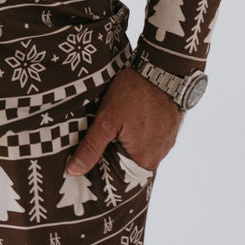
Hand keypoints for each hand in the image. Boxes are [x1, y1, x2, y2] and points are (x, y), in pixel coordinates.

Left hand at [65, 67, 182, 176]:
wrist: (163, 69)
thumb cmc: (135, 92)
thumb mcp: (107, 119)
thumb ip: (91, 147)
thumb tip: (74, 170)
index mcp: (144, 160)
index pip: (119, 176)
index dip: (104, 168)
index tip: (92, 159)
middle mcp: (158, 156)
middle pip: (130, 162)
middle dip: (115, 152)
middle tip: (103, 136)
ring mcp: (166, 141)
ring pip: (140, 148)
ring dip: (128, 140)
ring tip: (117, 125)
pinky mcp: (170, 127)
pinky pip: (151, 136)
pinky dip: (140, 130)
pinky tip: (131, 118)